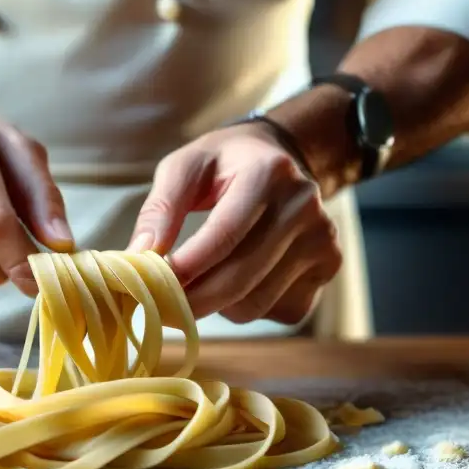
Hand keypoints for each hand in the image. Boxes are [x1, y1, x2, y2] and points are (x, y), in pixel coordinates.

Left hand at [128, 122, 341, 323]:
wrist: (286, 158)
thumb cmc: (226, 164)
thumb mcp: (186, 167)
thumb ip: (160, 209)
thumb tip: (139, 256)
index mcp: (268, 173)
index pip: (224, 235)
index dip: (186, 268)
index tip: (152, 287)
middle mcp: (304, 207)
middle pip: (240, 277)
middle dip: (193, 299)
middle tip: (161, 305)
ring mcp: (323, 239)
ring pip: (256, 303)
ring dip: (218, 306)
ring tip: (201, 284)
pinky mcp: (329, 267)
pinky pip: (277, 310)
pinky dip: (248, 307)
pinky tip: (239, 281)